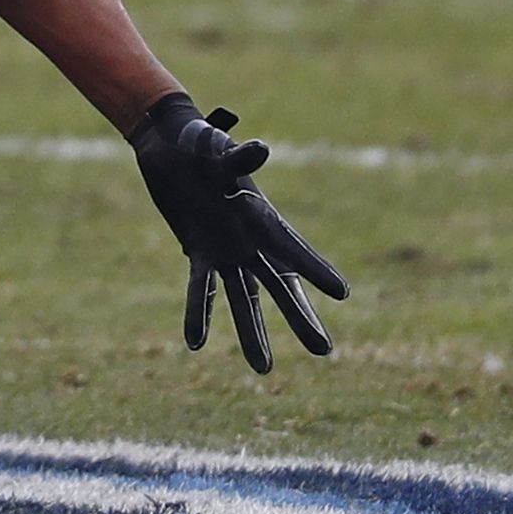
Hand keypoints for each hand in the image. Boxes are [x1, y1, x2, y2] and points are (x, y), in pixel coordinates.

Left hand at [132, 93, 347, 372]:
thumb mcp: (218, 150)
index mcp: (263, 217)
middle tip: (324, 351)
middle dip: (299, 318)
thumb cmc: (201, 143)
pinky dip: (198, 313)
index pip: (293, 249)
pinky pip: (200, 289)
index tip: (342, 293)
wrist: (170, 145)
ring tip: (262, 370)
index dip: (315, 269)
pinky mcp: (199, 252)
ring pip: (243, 298)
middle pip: (278, 285)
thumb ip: (238, 157)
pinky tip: (194, 343)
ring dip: (251, 332)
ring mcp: (227, 250)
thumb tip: (259, 149)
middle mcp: (251, 240)